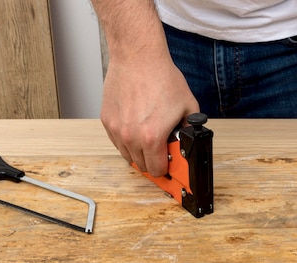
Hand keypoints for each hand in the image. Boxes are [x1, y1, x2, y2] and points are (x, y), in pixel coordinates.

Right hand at [100, 56, 198, 175]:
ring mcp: (116, 129)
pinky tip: (136, 128)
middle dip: (153, 161)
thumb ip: (190, 129)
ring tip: (149, 138)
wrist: (137, 57)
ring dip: (139, 152)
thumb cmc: (162, 77)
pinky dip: (126, 140)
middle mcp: (130, 136)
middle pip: (141, 165)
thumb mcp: (188, 106)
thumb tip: (189, 142)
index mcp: (151, 137)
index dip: (165, 169)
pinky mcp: (107, 120)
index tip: (169, 164)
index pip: (156, 170)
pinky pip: (116, 141)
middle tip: (161, 149)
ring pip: (127, 155)